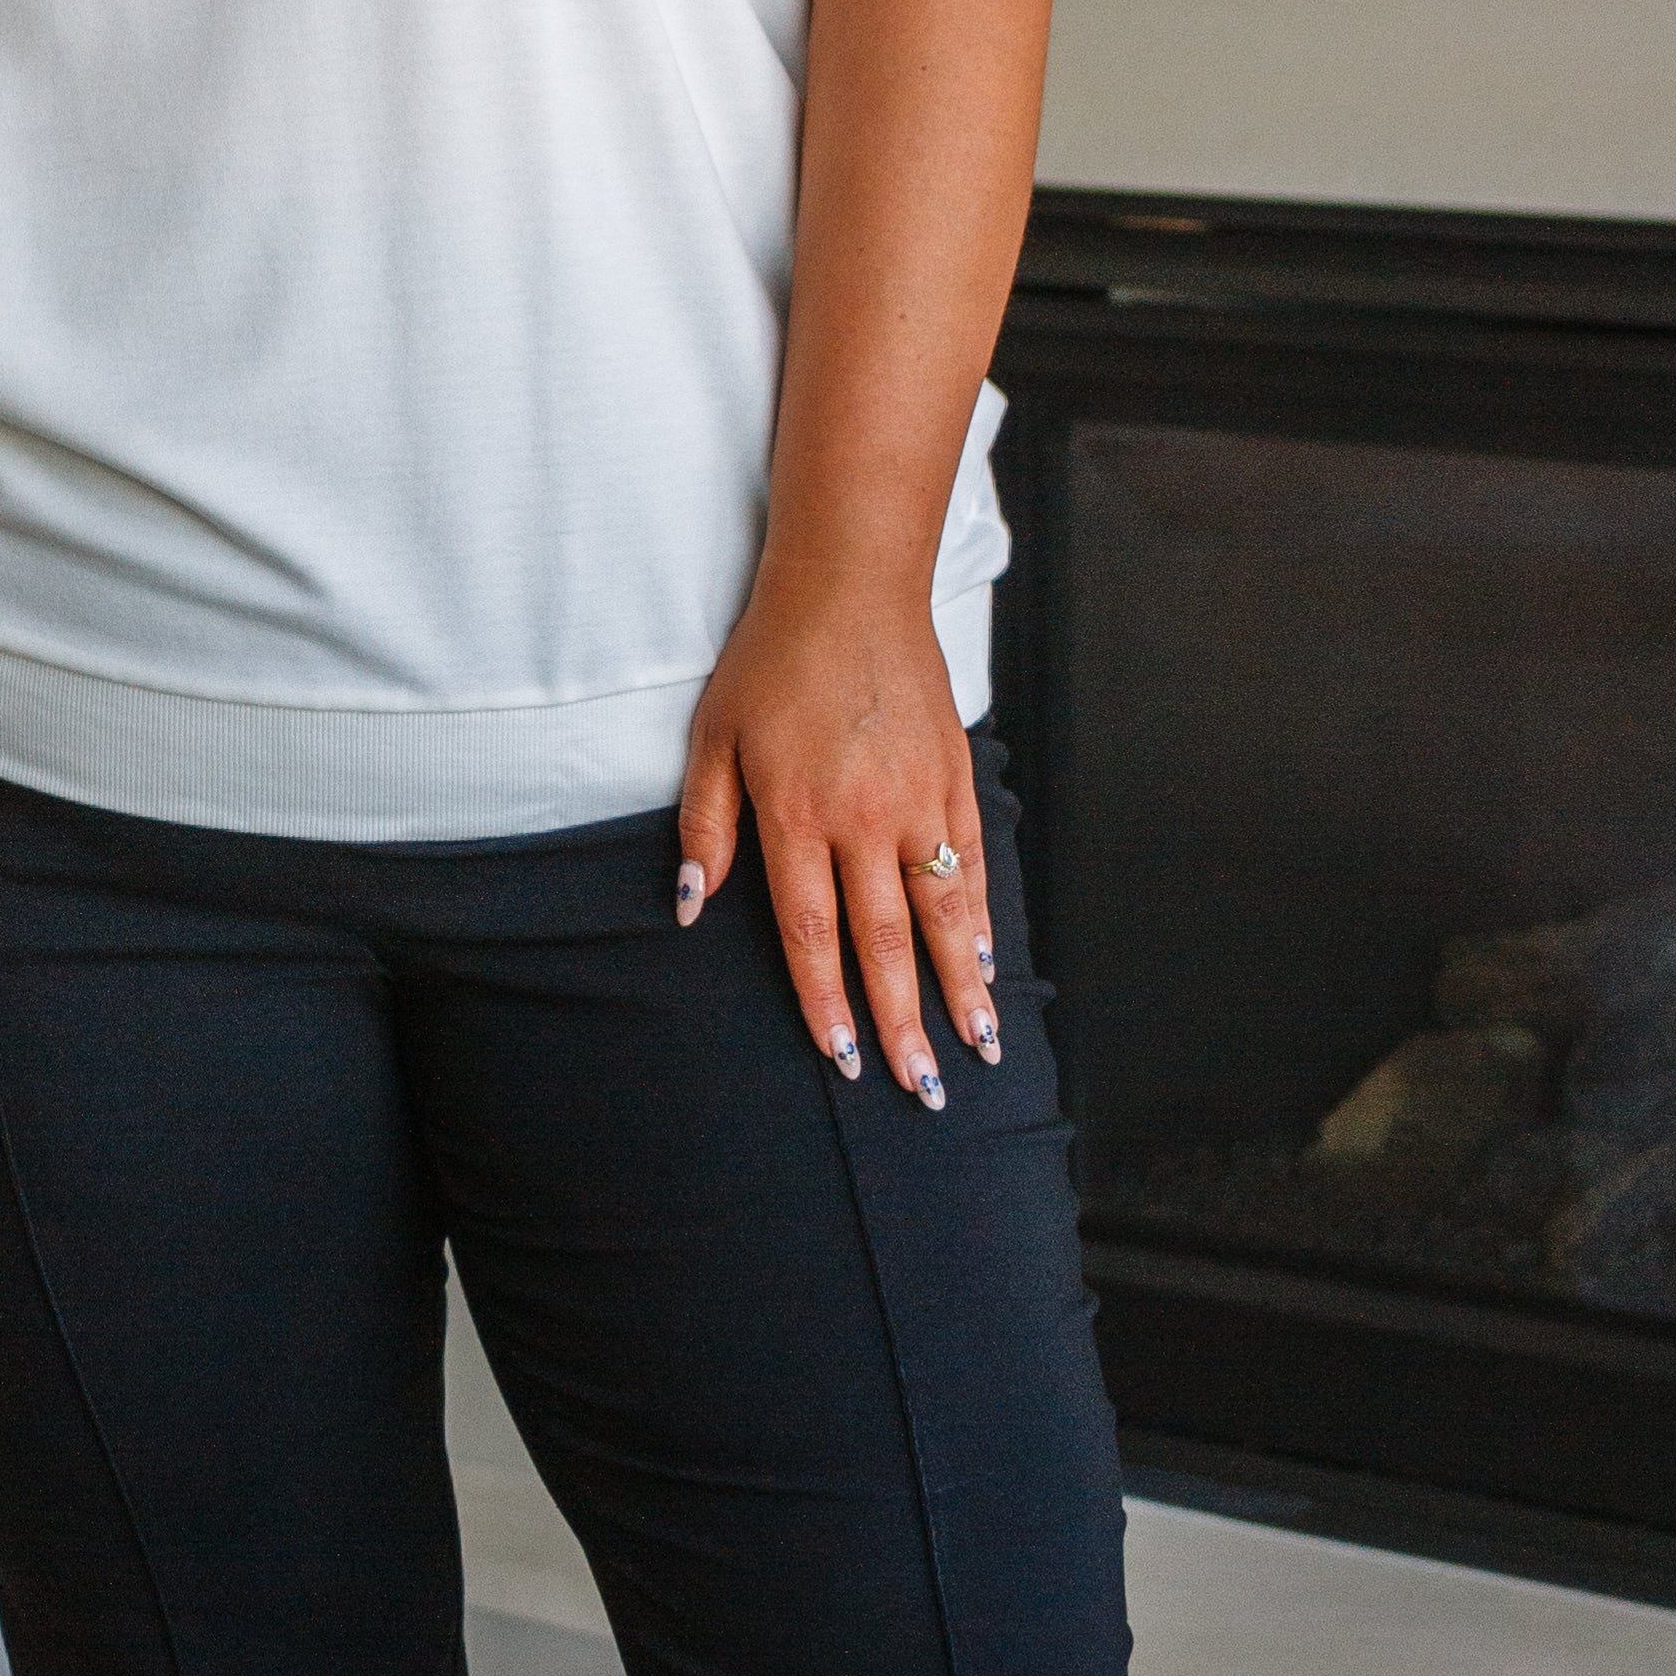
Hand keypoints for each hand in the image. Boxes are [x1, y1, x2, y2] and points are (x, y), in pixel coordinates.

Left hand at [676, 569, 995, 1106]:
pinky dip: (981, 915)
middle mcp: (864, 818)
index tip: (846, 1061)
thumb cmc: (771, 662)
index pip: (814, 935)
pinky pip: (971, 860)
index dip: (829, 1005)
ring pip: (945, 911)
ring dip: (964, 985)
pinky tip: (987, 960)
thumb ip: (704, 827)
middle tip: (924, 1088)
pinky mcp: (954, 774)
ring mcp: (919, 798)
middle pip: (887, 942)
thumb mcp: (713, 739)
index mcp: (798, 816)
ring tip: (979, 1044)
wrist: (849, 586)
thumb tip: (688, 904)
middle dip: (905, 1023)